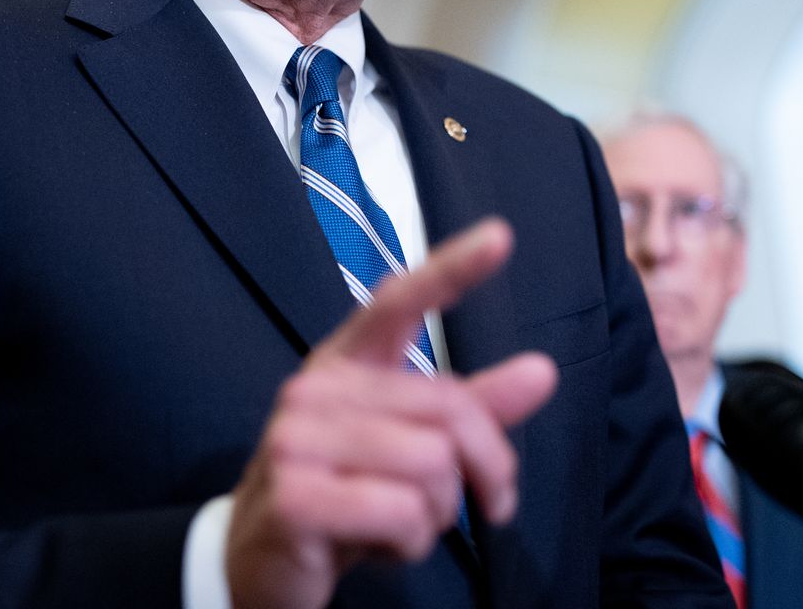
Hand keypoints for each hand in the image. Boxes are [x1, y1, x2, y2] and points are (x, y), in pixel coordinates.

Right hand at [224, 217, 559, 608]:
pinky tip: (380, 545)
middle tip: (489, 503)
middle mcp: (314, 390)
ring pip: (432, 465)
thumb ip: (473, 410)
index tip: (501, 236)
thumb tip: (542, 371)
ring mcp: (296, 441)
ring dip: (440, 513)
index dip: (451, 270)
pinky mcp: (295, 497)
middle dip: (485, 467)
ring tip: (405, 523)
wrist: (260, 565)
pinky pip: (403, 514)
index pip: (397, 304)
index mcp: (344, 364)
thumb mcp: (411, 448)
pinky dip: (411, 542)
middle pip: (449, 408)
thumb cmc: (344, 496)